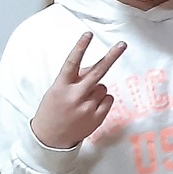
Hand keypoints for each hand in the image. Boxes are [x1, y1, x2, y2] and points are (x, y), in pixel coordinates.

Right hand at [30, 33, 127, 149]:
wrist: (49, 139)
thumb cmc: (53, 110)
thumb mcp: (57, 91)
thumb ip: (75, 78)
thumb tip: (95, 67)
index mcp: (60, 87)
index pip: (71, 63)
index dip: (80, 47)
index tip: (88, 34)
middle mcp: (74, 96)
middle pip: (97, 72)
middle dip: (111, 56)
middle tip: (122, 44)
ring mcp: (86, 108)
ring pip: (103, 87)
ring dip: (97, 90)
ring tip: (82, 102)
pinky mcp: (96, 117)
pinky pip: (109, 99)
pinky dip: (103, 101)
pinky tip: (90, 109)